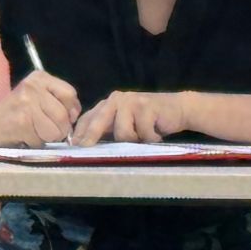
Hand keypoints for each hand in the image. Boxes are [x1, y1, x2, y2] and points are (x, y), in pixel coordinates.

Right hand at [0, 71, 81, 145]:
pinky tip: (24, 136)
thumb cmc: (14, 112)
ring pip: (55, 130)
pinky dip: (35, 143)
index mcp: (39, 77)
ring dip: (48, 138)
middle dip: (60, 130)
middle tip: (47, 130)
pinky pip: (41, 140)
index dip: (71, 110)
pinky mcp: (21, 122)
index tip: (62, 118)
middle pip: (64, 115)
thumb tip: (75, 116)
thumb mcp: (35, 95)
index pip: (70, 93)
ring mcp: (26, 103)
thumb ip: (56, 100)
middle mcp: (33, 86)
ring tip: (34, 132)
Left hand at [71, 90, 190, 144]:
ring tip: (144, 137)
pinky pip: (142, 133)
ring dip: (135, 141)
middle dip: (91, 138)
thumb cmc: (148, 121)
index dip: (80, 134)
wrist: (177, 109)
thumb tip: (86, 148)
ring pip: (123, 133)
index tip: (73, 149)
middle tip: (84, 150)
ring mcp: (131, 101)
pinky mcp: (146, 106)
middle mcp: (116, 100)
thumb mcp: (125, 124)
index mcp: (108, 104)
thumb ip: (107, 131)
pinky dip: (150, 138)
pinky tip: (156, 133)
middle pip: (98, 122)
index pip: (88, 119)